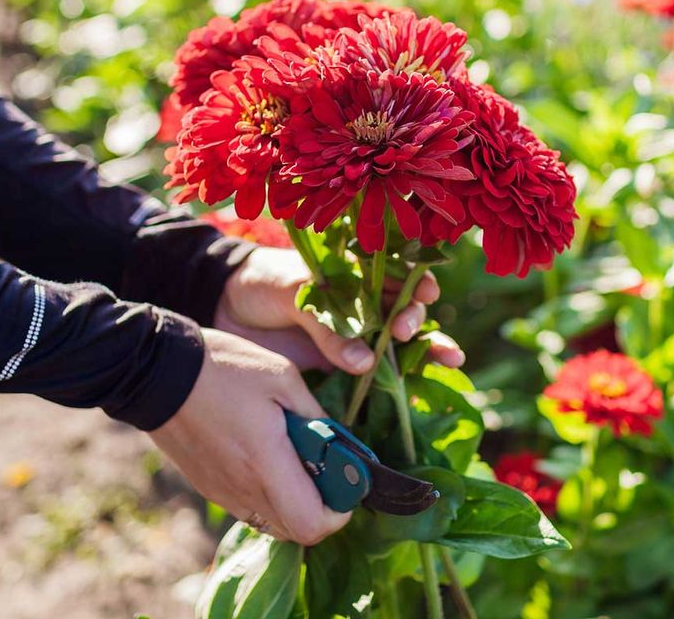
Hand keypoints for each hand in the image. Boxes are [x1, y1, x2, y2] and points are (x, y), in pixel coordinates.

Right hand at [149, 328, 347, 544]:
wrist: (156, 370)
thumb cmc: (225, 367)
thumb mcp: (283, 377)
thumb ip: (314, 414)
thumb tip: (336, 441)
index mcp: (266, 463)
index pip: (311, 525)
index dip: (338, 514)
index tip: (346, 485)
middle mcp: (243, 489)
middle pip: (295, 532)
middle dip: (320, 509)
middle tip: (326, 471)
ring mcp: (222, 492)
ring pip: (272, 523)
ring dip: (293, 503)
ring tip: (296, 462)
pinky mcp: (207, 486)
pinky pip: (249, 508)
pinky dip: (268, 496)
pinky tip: (266, 458)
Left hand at [213, 247, 464, 374]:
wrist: (223, 310)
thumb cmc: (263, 285)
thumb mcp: (294, 292)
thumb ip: (327, 325)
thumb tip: (365, 363)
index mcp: (358, 277)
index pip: (400, 276)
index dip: (417, 283)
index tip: (423, 292)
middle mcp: (365, 310)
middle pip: (408, 316)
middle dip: (419, 323)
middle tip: (406, 330)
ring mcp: (356, 343)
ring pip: (403, 351)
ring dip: (429, 355)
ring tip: (450, 359)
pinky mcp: (342, 374)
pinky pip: (376, 385)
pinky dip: (400, 392)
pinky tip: (420, 397)